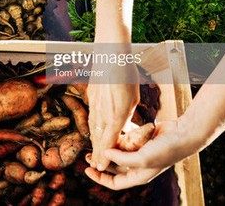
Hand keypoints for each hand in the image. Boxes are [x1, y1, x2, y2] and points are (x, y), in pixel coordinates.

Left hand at [85, 120, 196, 189]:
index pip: (115, 183)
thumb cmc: (166, 150)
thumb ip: (122, 159)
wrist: (183, 134)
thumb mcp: (143, 159)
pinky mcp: (141, 140)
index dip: (100, 178)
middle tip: (87, 154)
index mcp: (139, 176)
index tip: (87, 169)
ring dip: (108, 146)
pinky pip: (126, 138)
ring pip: (118, 151)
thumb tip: (105, 154)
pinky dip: (119, 135)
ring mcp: (140, 152)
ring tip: (96, 140)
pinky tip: (111, 129)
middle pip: (114, 167)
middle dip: (101, 161)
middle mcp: (138, 166)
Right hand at [87, 47, 139, 172]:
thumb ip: (127, 114)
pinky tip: (93, 131)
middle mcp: (102, 113)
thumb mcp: (133, 98)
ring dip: (94, 141)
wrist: (110, 56)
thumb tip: (124, 124)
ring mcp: (94, 104)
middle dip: (97, 154)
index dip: (105, 157)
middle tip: (95, 166)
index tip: (101, 168)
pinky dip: (92, 126)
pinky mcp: (91, 96)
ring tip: (94, 153)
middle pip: (98, 139)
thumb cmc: (126, 75)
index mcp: (116, 116)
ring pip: (92, 128)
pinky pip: (91, 116)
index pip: (108, 143)